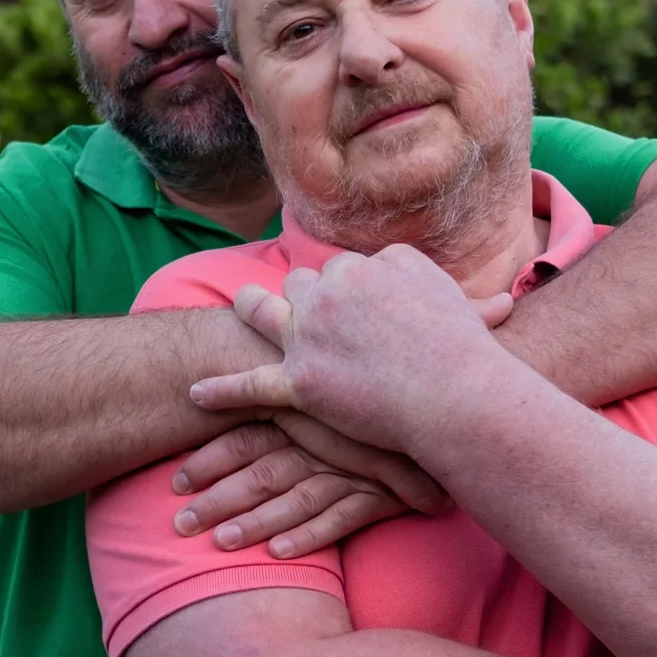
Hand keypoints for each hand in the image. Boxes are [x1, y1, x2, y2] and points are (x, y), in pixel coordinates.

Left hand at [169, 413, 452, 557]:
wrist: (450, 400)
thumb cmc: (380, 391)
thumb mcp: (330, 388)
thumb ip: (288, 394)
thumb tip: (234, 397)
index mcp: (304, 412)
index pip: (247, 436)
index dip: (208, 459)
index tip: (174, 482)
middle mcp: (322, 440)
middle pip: (261, 471)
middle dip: (218, 499)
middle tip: (179, 524)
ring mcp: (352, 468)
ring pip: (294, 498)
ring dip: (255, 522)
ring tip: (219, 544)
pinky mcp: (381, 493)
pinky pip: (340, 518)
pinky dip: (309, 535)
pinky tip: (278, 553)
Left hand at [189, 248, 520, 457]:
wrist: (457, 393)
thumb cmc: (459, 347)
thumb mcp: (442, 287)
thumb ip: (407, 269)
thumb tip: (390, 263)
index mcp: (359, 268)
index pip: (337, 268)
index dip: (343, 288)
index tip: (352, 303)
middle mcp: (326, 293)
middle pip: (299, 284)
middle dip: (302, 296)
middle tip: (313, 316)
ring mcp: (308, 337)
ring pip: (263, 312)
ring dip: (250, 309)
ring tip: (239, 308)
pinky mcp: (300, 383)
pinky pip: (250, 384)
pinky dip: (222, 389)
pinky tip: (197, 392)